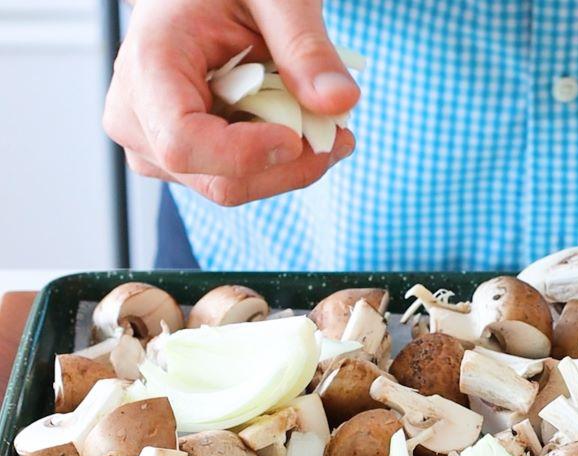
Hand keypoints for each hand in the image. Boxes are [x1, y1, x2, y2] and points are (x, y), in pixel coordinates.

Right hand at [103, 0, 358, 206]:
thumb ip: (306, 45)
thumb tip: (341, 102)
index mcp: (148, 64)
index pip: (183, 143)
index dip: (247, 155)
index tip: (298, 138)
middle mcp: (136, 115)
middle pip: (220, 181)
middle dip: (290, 165)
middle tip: (341, 132)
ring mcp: (154, 146)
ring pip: (235, 188)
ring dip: (290, 165)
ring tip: (323, 121)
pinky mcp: (180, 162)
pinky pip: (239, 181)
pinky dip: (279, 164)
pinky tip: (298, 128)